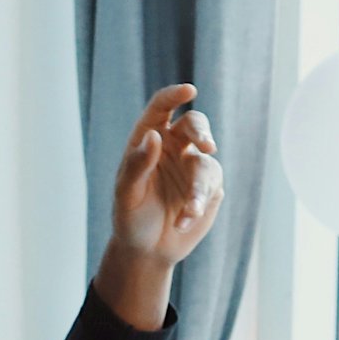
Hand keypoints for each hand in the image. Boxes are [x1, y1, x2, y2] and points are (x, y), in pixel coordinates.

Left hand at [107, 83, 222, 268]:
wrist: (146, 249)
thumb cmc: (129, 216)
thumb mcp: (126, 193)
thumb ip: (138, 165)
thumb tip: (154, 135)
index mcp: (149, 138)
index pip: (162, 108)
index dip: (174, 95)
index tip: (189, 90)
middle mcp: (174, 147)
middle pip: (195, 124)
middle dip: (202, 132)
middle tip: (207, 145)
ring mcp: (193, 167)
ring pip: (207, 162)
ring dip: (199, 188)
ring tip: (188, 211)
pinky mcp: (209, 189)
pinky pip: (211, 189)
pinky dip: (198, 205)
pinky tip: (183, 222)